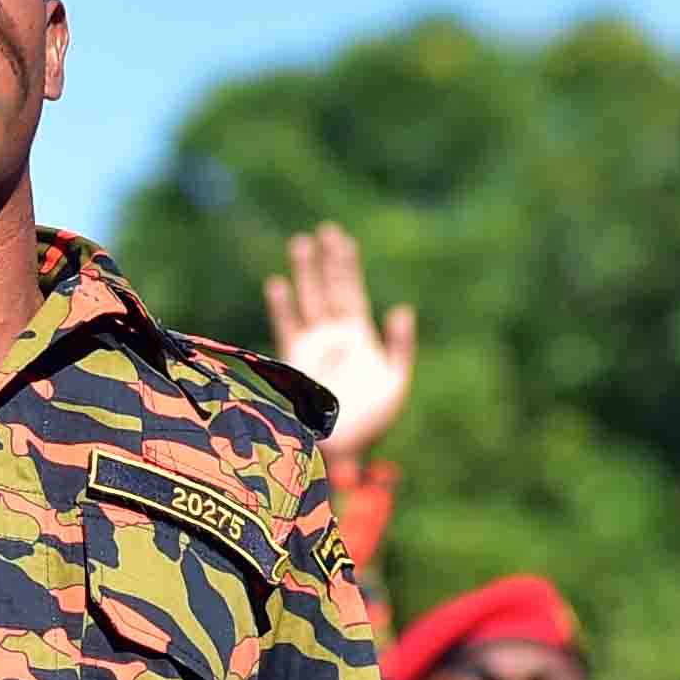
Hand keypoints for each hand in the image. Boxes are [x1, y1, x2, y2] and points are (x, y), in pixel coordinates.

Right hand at [266, 224, 417, 459]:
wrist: (343, 449)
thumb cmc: (372, 422)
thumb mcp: (396, 382)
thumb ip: (400, 346)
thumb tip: (400, 310)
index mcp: (360, 337)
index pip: (351, 291)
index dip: (346, 265)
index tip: (342, 239)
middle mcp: (334, 336)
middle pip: (329, 289)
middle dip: (326, 261)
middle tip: (324, 230)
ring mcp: (313, 346)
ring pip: (308, 301)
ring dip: (305, 274)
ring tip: (300, 244)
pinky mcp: (295, 360)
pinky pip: (288, 327)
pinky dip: (283, 307)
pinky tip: (278, 285)